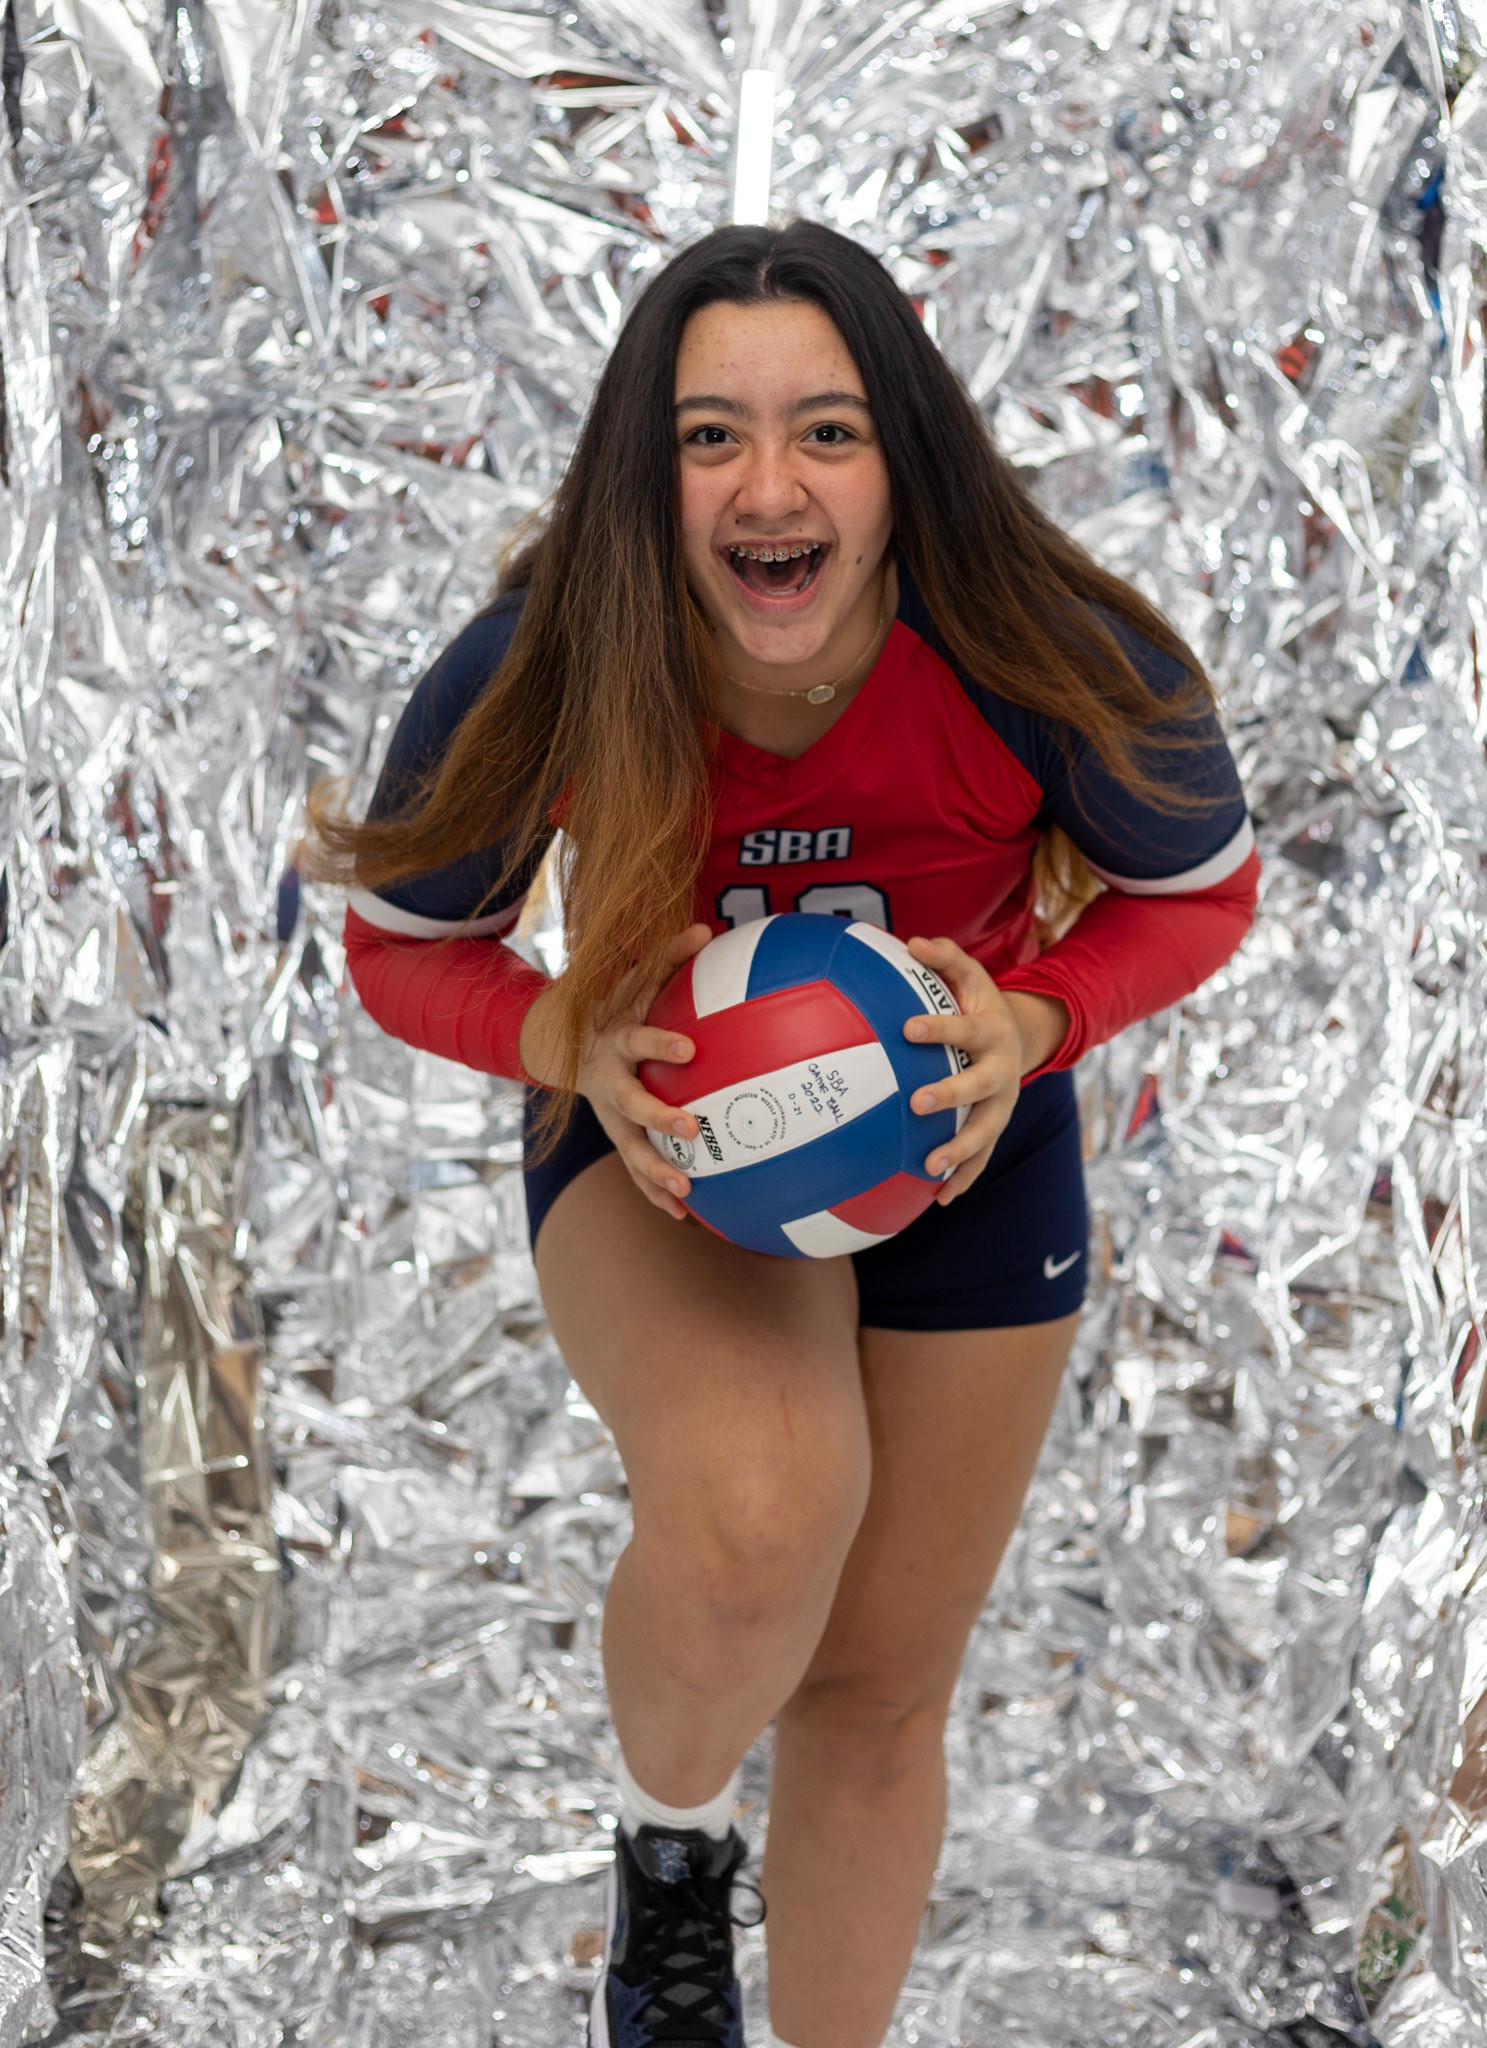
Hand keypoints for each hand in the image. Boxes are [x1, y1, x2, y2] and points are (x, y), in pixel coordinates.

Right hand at [520, 923, 711, 1219]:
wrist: (564, 1047)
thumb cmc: (615, 1009)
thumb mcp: (633, 982)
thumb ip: (667, 958)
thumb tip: (707, 928)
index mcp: (617, 1042)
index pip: (639, 1040)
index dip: (661, 1044)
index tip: (689, 1049)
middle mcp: (610, 1084)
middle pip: (631, 1105)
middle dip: (659, 1118)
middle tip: (691, 1128)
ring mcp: (610, 1117)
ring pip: (630, 1149)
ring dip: (656, 1171)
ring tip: (687, 1190)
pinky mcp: (617, 1138)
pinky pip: (636, 1170)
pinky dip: (656, 1193)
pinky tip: (686, 1216)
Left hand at [900, 936, 1068, 1204]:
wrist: (1019, 1039)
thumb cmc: (979, 1004)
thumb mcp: (969, 976)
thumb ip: (944, 956)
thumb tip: (911, 941)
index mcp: (992, 1031)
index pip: (965, 1029)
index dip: (939, 1028)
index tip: (908, 1028)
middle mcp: (1002, 1071)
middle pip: (979, 1086)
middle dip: (950, 1094)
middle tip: (917, 1102)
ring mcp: (1001, 1104)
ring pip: (984, 1132)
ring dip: (960, 1151)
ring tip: (930, 1167)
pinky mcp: (995, 1128)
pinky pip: (981, 1158)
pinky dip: (963, 1178)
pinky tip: (937, 1199)